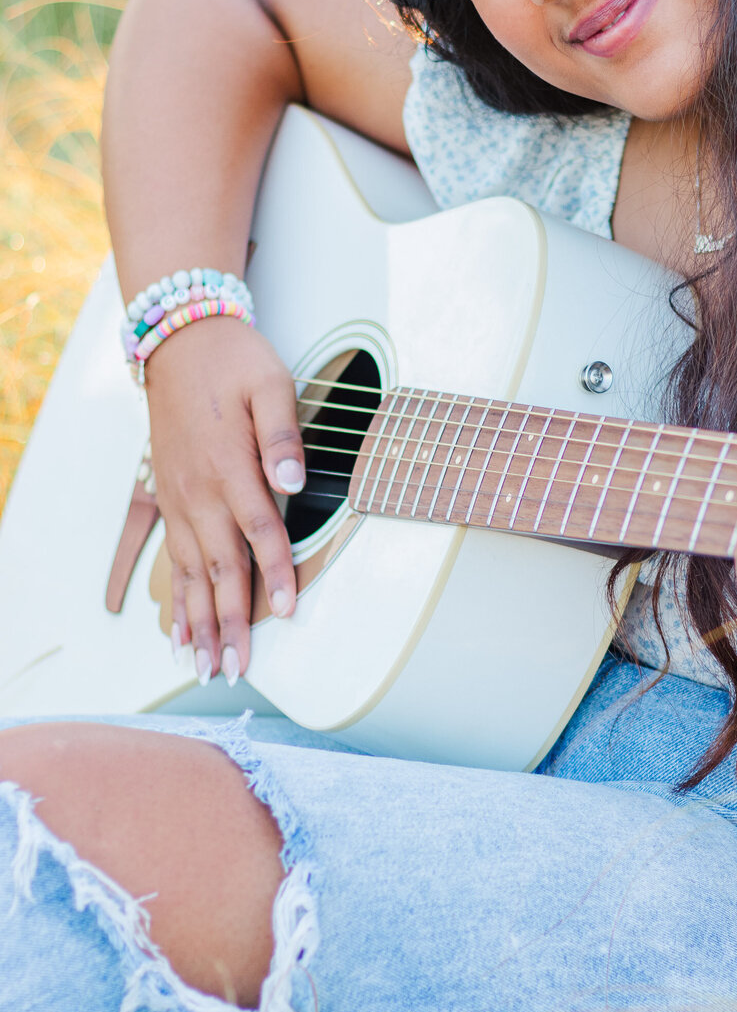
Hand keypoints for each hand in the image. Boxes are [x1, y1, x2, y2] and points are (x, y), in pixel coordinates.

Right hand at [144, 320, 305, 685]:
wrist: (179, 341)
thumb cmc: (234, 362)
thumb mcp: (271, 384)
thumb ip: (283, 435)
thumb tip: (293, 480)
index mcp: (231, 465)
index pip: (259, 531)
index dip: (276, 574)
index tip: (285, 613)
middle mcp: (200, 491)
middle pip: (220, 568)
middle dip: (229, 622)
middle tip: (237, 669)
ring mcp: (180, 499)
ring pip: (191, 573)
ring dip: (198, 623)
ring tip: (206, 667)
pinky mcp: (169, 499)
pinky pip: (173, 559)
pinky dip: (176, 600)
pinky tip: (176, 633)